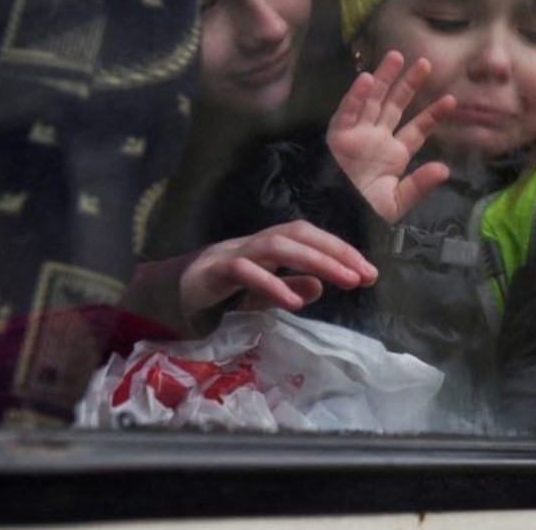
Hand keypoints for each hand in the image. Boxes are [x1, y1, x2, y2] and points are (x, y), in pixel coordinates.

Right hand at [179, 220, 377, 323]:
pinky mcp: (212, 271)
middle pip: (299, 234)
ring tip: (344, 281)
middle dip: (336, 252)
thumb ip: (290, 286)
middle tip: (365, 276)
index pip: (310, 237)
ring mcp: (232, 253)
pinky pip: (245, 272)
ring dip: (315, 261)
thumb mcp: (262, 293)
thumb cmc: (219, 291)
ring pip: (277, 246)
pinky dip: (272, 284)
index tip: (369, 272)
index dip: (341, 250)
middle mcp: (253, 242)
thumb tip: (320, 286)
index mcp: (269, 244)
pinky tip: (295, 302)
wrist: (166, 295)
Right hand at [327, 51, 456, 223]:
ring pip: (372, 100)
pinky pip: (347, 112)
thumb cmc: (365, 213)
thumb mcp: (396, 202)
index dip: (432, 114)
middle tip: (425, 62)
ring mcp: (357, 134)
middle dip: (408, 84)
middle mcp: (376, 139)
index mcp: (393, 155)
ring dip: (383, 78)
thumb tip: (445, 169)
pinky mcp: (337, 136)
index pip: (416, 130)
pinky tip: (366, 78)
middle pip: (394, 106)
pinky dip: (355, 96)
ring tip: (397, 56)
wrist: (337, 219)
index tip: (451, 100)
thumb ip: (419, 185)